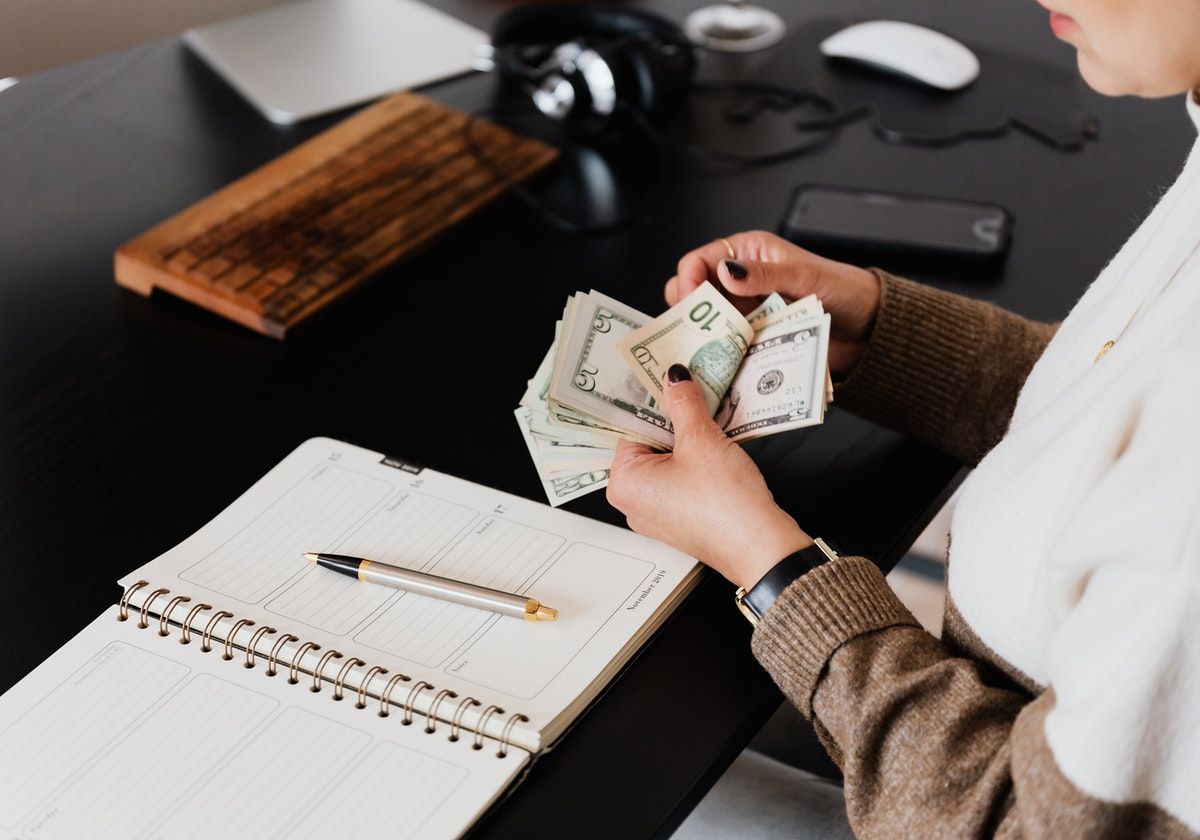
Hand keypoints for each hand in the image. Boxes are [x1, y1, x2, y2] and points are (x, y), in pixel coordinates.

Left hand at [606, 365, 812, 589]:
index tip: (666, 379)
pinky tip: (717, 445)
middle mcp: (633, 502)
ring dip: (688, 439)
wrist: (760, 547)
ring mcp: (657, 513)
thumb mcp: (701, 440)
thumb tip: (674, 378)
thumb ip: (683, 403)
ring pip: (668, 460)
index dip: (652, 402)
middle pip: (648, 444)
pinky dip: (697, 460)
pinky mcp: (682, 518)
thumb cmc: (724, 503)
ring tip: (708, 417)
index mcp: (624, 483)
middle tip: (692, 393)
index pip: (629, 427)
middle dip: (672, 420)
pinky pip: (682, 479)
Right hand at [666, 231, 881, 375]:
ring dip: (703, 337)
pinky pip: (726, 347)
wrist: (870, 328)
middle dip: (689, 312)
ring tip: (704, 352)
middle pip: (696, 294)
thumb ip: (765, 273)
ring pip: (707, 324)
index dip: (688, 281)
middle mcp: (743, 281)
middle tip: (691, 332)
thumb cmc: (844, 290)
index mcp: (750, 253)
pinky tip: (719, 365)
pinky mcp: (754, 339)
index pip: (699, 261)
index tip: (688, 305)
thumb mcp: (805, 277)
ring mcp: (747, 312)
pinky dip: (720, 356)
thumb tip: (726, 270)